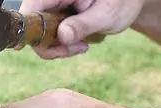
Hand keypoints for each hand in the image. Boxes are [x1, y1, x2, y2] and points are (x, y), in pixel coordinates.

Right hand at [20, 0, 146, 58]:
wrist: (130, 1)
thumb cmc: (123, 2)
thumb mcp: (107, 14)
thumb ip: (83, 24)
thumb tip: (62, 35)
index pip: (32, 8)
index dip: (30, 28)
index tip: (47, 45)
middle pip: (33, 24)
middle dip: (50, 44)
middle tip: (74, 49)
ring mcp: (54, 7)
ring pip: (40, 33)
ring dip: (57, 47)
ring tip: (82, 46)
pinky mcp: (56, 16)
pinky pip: (49, 34)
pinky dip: (61, 44)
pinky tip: (79, 43)